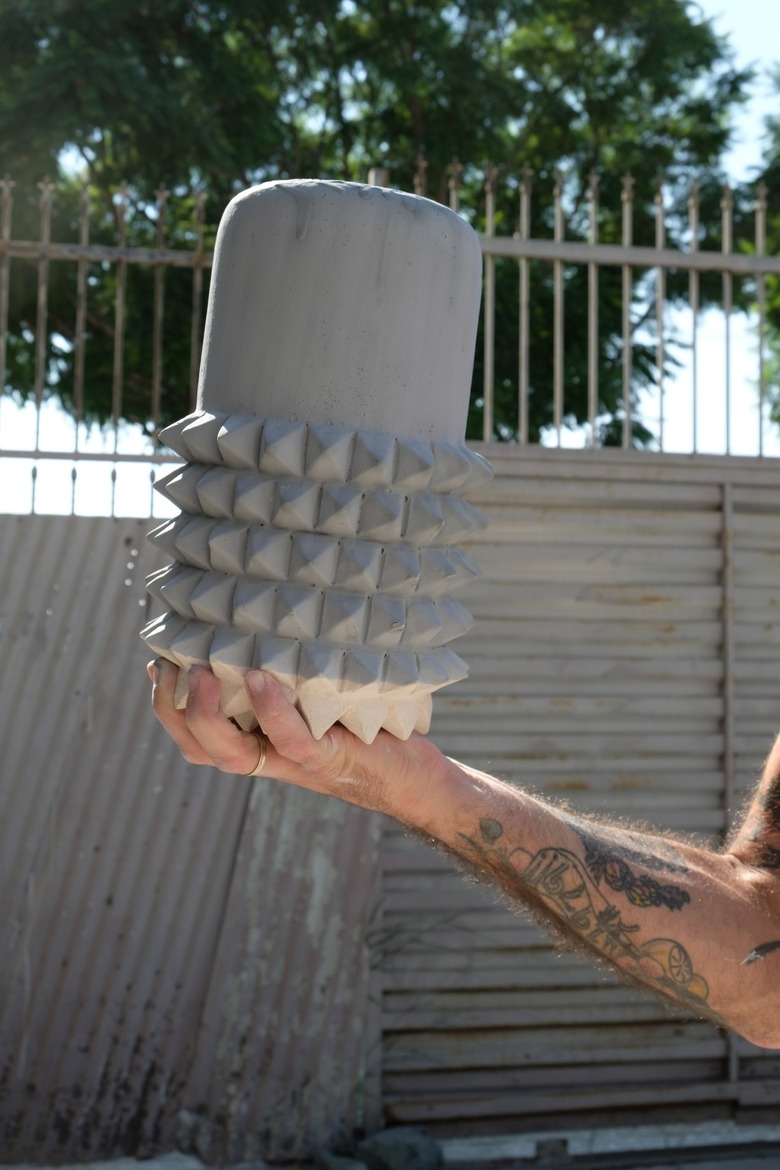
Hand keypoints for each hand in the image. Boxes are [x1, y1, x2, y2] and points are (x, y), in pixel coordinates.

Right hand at [147, 658, 447, 820]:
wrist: (418, 780)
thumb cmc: (371, 730)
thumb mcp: (324, 701)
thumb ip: (295, 681)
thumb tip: (269, 630)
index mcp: (261, 745)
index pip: (198, 739)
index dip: (169, 707)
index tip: (158, 665)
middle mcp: (270, 758)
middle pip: (199, 750)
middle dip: (172, 710)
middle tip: (168, 666)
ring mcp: (296, 762)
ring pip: (228, 755)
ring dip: (205, 715)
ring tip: (202, 672)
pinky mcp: (329, 758)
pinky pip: (289, 740)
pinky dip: (270, 710)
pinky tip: (260, 677)